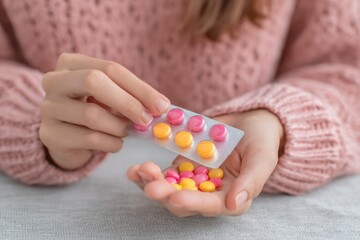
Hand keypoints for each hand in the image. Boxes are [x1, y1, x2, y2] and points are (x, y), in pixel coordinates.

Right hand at [39, 53, 169, 169]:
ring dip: (119, 127)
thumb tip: (161, 106)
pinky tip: (116, 143)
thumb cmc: (94, 110)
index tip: (161, 106)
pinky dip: (111, 143)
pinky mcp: (49, 134)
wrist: (67, 137)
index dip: (139, 88)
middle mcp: (54, 80)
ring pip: (91, 114)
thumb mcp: (112, 97)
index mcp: (72, 63)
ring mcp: (48, 107)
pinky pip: (89, 138)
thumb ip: (133, 97)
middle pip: (94, 81)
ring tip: (128, 132)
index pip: (110, 68)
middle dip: (127, 102)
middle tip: (146, 120)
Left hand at [127, 109, 283, 216]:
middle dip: (165, 194)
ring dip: (152, 183)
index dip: (193, 202)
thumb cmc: (261, 141)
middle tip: (151, 184)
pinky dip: (149, 173)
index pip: (210, 205)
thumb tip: (235, 204)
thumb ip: (251, 182)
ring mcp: (194, 180)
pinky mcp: (182, 167)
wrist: (250, 122)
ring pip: (169, 189)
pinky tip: (136, 168)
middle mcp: (209, 193)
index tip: (176, 197)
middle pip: (184, 201)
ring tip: (138, 172)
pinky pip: (164, 173)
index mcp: (231, 197)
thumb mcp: (262, 158)